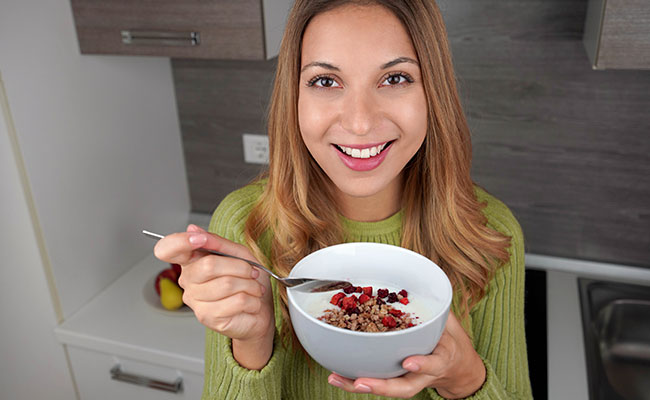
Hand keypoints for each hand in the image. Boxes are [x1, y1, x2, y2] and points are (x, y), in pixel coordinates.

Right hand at [153, 224, 274, 368]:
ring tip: (254, 289)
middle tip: (253, 273)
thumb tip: (192, 228)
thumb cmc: (248, 281)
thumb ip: (217, 242)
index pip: (168, 249)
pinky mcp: (207, 317)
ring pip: (227, 284)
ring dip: (250, 285)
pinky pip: (236, 301)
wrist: (260, 310)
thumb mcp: (239, 254)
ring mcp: (194, 300)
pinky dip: (252, 300)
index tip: (200, 239)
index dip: (180, 241)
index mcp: (191, 260)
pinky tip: (251, 303)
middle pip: (209, 265)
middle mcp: (187, 280)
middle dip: (241, 267)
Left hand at [327, 313, 485, 398]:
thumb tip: (426, 281)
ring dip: (358, 385)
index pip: (434, 364)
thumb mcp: (451, 323)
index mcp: (441, 359)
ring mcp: (408, 379)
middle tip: (360, 383)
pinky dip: (354, 380)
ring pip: (386, 387)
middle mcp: (423, 375)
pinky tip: (335, 374)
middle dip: (381, 386)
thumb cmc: (450, 340)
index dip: (423, 364)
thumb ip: (437, 306)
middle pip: (404, 387)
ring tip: (336, 378)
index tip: (409, 362)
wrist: (455, 367)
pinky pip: (375, 380)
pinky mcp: (394, 377)